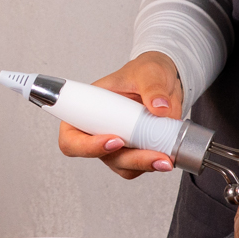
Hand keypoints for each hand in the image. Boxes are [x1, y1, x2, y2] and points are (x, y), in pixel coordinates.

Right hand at [56, 51, 183, 178]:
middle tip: (152, 154)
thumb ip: (153, 87)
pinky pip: (139, 166)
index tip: (114, 140)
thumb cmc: (145, 72)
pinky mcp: (135, 150)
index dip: (86, 145)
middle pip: (100, 156)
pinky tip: (167, 154)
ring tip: (166, 157)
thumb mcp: (148, 71)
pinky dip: (154, 163)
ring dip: (143, 164)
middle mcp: (99, 129)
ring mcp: (116, 143)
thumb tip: (159, 107)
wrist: (165, 80)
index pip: (71, 136)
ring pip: (122, 165)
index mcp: (88, 108)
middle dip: (128, 159)